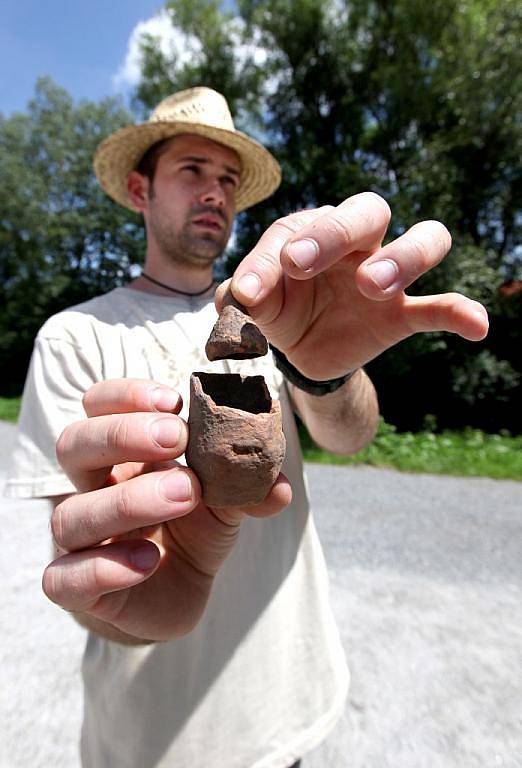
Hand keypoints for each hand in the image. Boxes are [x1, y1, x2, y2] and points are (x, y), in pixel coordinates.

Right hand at [42, 379, 290, 641]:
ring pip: (70, 514)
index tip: (173, 401)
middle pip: (73, 444)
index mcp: (122, 455)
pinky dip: (106, 567)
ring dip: (128, 500)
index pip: (98, 406)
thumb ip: (248, 488)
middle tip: (177, 437)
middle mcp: (92, 489)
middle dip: (122, 434)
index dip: (125, 395)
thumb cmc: (194, 532)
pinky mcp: (79, 589)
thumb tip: (279, 486)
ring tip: (186, 495)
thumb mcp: (226, 503)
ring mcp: (79, 540)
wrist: (179, 593)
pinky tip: (149, 561)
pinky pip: (65, 578)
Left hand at [224, 193, 488, 379]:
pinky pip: (439, 306)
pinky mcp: (401, 314)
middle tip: (302, 263)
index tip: (252, 290)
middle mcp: (356, 242)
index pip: (297, 228)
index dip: (271, 256)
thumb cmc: (277, 308)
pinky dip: (460, 311)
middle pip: (368, 210)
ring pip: (422, 239)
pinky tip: (477, 325)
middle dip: (337, 231)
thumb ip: (245, 293)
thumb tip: (242, 294)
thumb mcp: (253, 303)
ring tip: (373, 286)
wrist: (302, 348)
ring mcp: (384, 275)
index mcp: (311, 231)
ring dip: (403, 257)